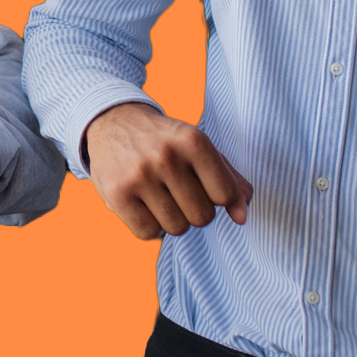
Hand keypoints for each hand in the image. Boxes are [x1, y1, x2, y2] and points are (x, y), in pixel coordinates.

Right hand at [85, 102, 251, 239]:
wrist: (113, 123)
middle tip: (178, 189)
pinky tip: (143, 204)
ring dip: (172, 219)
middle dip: (195, 209)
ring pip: (177, 228)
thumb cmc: (167, 143)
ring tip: (160, 196)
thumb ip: (231, 181)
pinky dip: (150, 226)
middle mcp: (166, 156)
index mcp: (193, 140)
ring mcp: (140, 175)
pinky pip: (148, 233)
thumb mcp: (201, 149)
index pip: (225, 194)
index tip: (202, 183)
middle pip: (202, 216)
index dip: (217, 196)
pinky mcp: (118, 193)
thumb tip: (242, 218)